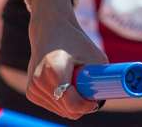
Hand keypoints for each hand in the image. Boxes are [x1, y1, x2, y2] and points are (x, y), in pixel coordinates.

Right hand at [25, 0, 108, 118]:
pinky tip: (64, 84)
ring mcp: (33, 87)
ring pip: (61, 111)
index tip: (94, 101)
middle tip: (88, 87)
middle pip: (67, 109)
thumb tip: (110, 98)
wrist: (49, 31)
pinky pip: (54, 107)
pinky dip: (63, 102)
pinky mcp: (31, 93)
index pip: (71, 103)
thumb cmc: (75, 42)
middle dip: (82, 104)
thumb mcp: (95, 56)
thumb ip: (103, 77)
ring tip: (74, 81)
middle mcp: (40, 80)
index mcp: (55, 69)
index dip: (86, 106)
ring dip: (73, 104)